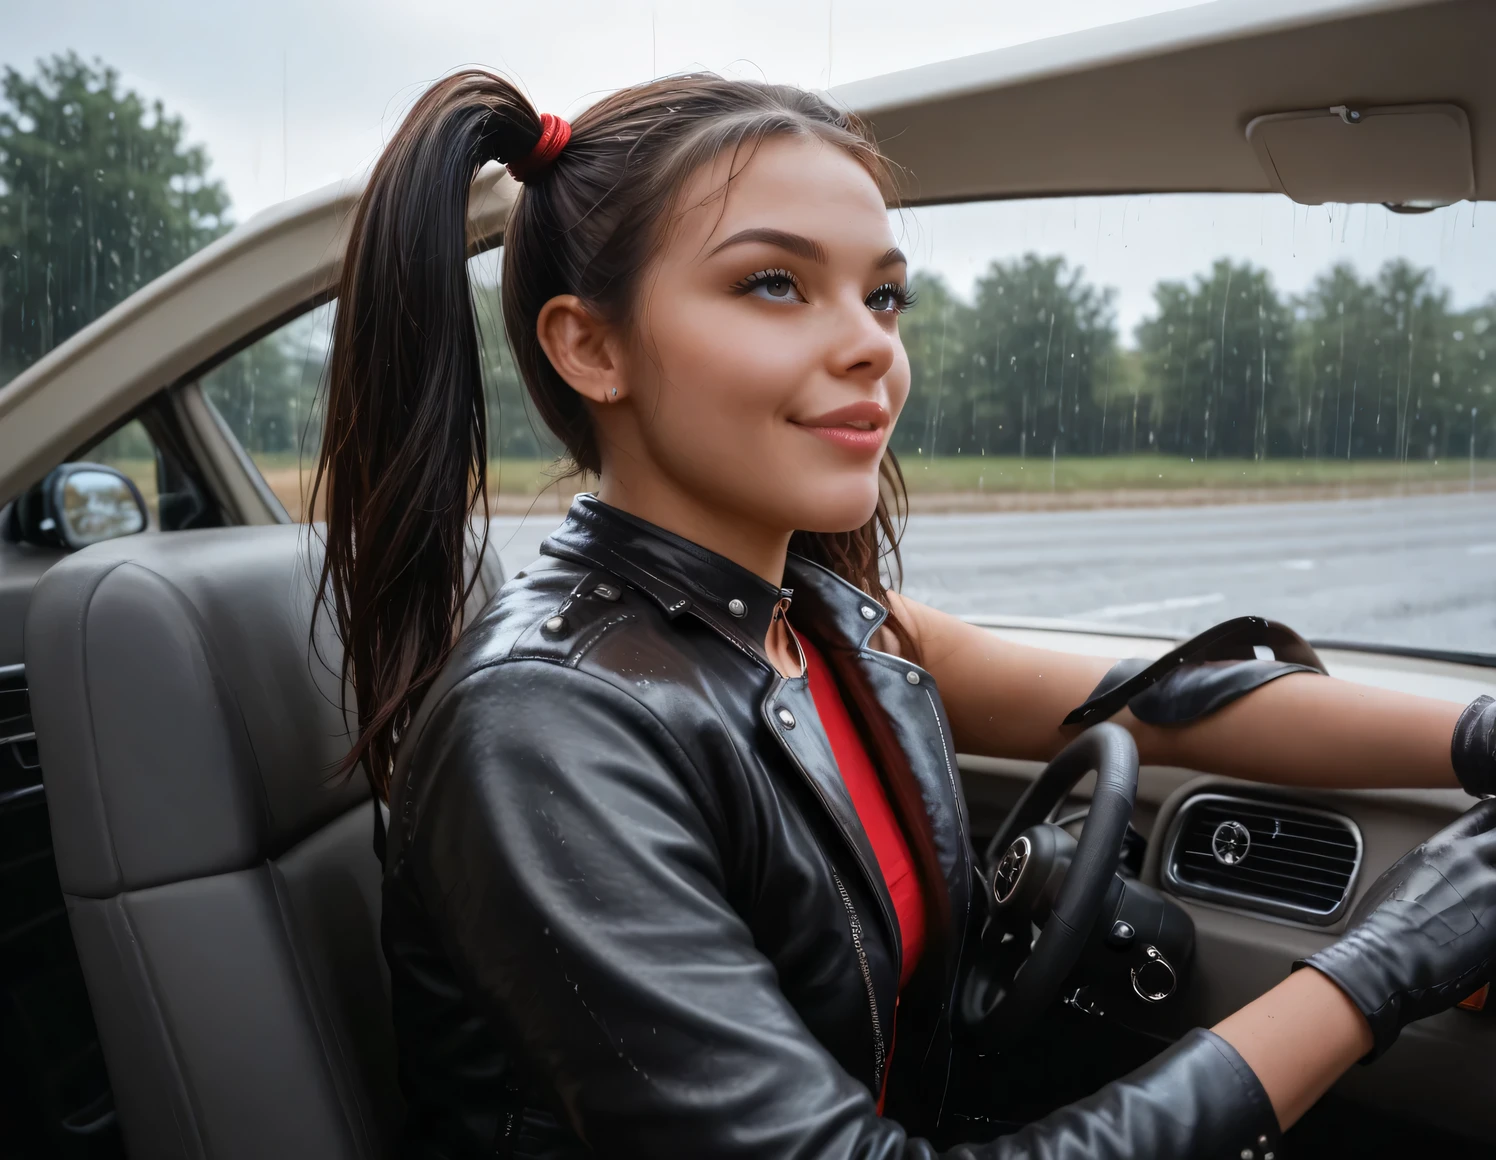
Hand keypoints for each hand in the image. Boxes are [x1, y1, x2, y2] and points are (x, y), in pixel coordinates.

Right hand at [1297, 799, 1495, 1059]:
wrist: (1385, 961)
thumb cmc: (1378, 930)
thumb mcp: (1399, 882)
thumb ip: (1430, 871)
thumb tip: (1436, 879)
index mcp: (1443, 849)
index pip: (1485, 817)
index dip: (1493, 824)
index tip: (1494, 832)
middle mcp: (1472, 862)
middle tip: (1490, 871)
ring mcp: (1491, 891)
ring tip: (1487, 897)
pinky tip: (1488, 926)